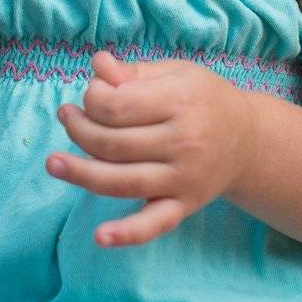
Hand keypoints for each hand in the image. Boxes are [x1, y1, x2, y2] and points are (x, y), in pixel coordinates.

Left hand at [47, 49, 254, 247]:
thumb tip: (97, 65)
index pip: (117, 105)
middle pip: (112, 143)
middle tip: (67, 117)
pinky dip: (127, 234)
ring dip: (80, 174)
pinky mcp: (184, 206)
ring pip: (121, 181)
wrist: (247, 140)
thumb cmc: (202, 99)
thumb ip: (133, 72)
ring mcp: (183, 178)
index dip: (91, 99)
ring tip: (54, 163)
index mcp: (180, 100)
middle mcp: (183, 141)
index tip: (91, 95)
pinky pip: (153, 224)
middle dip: (79, 130)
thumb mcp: (175, 72)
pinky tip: (100, 236)